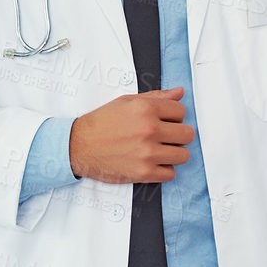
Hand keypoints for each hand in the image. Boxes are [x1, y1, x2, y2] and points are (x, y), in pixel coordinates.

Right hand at [69, 87, 194, 183]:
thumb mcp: (126, 102)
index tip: (165, 121)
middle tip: (164, 136)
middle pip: (187, 134)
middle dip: (178, 135)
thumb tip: (179, 93)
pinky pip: (171, 173)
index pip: (181, 111)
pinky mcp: (144, 172)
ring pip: (183, 155)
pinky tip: (152, 162)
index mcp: (146, 109)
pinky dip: (164, 170)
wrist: (78, 146)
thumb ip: (156, 97)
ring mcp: (148, 153)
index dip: (174, 116)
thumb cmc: (100, 124)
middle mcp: (149, 130)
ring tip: (159, 150)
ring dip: (173, 153)